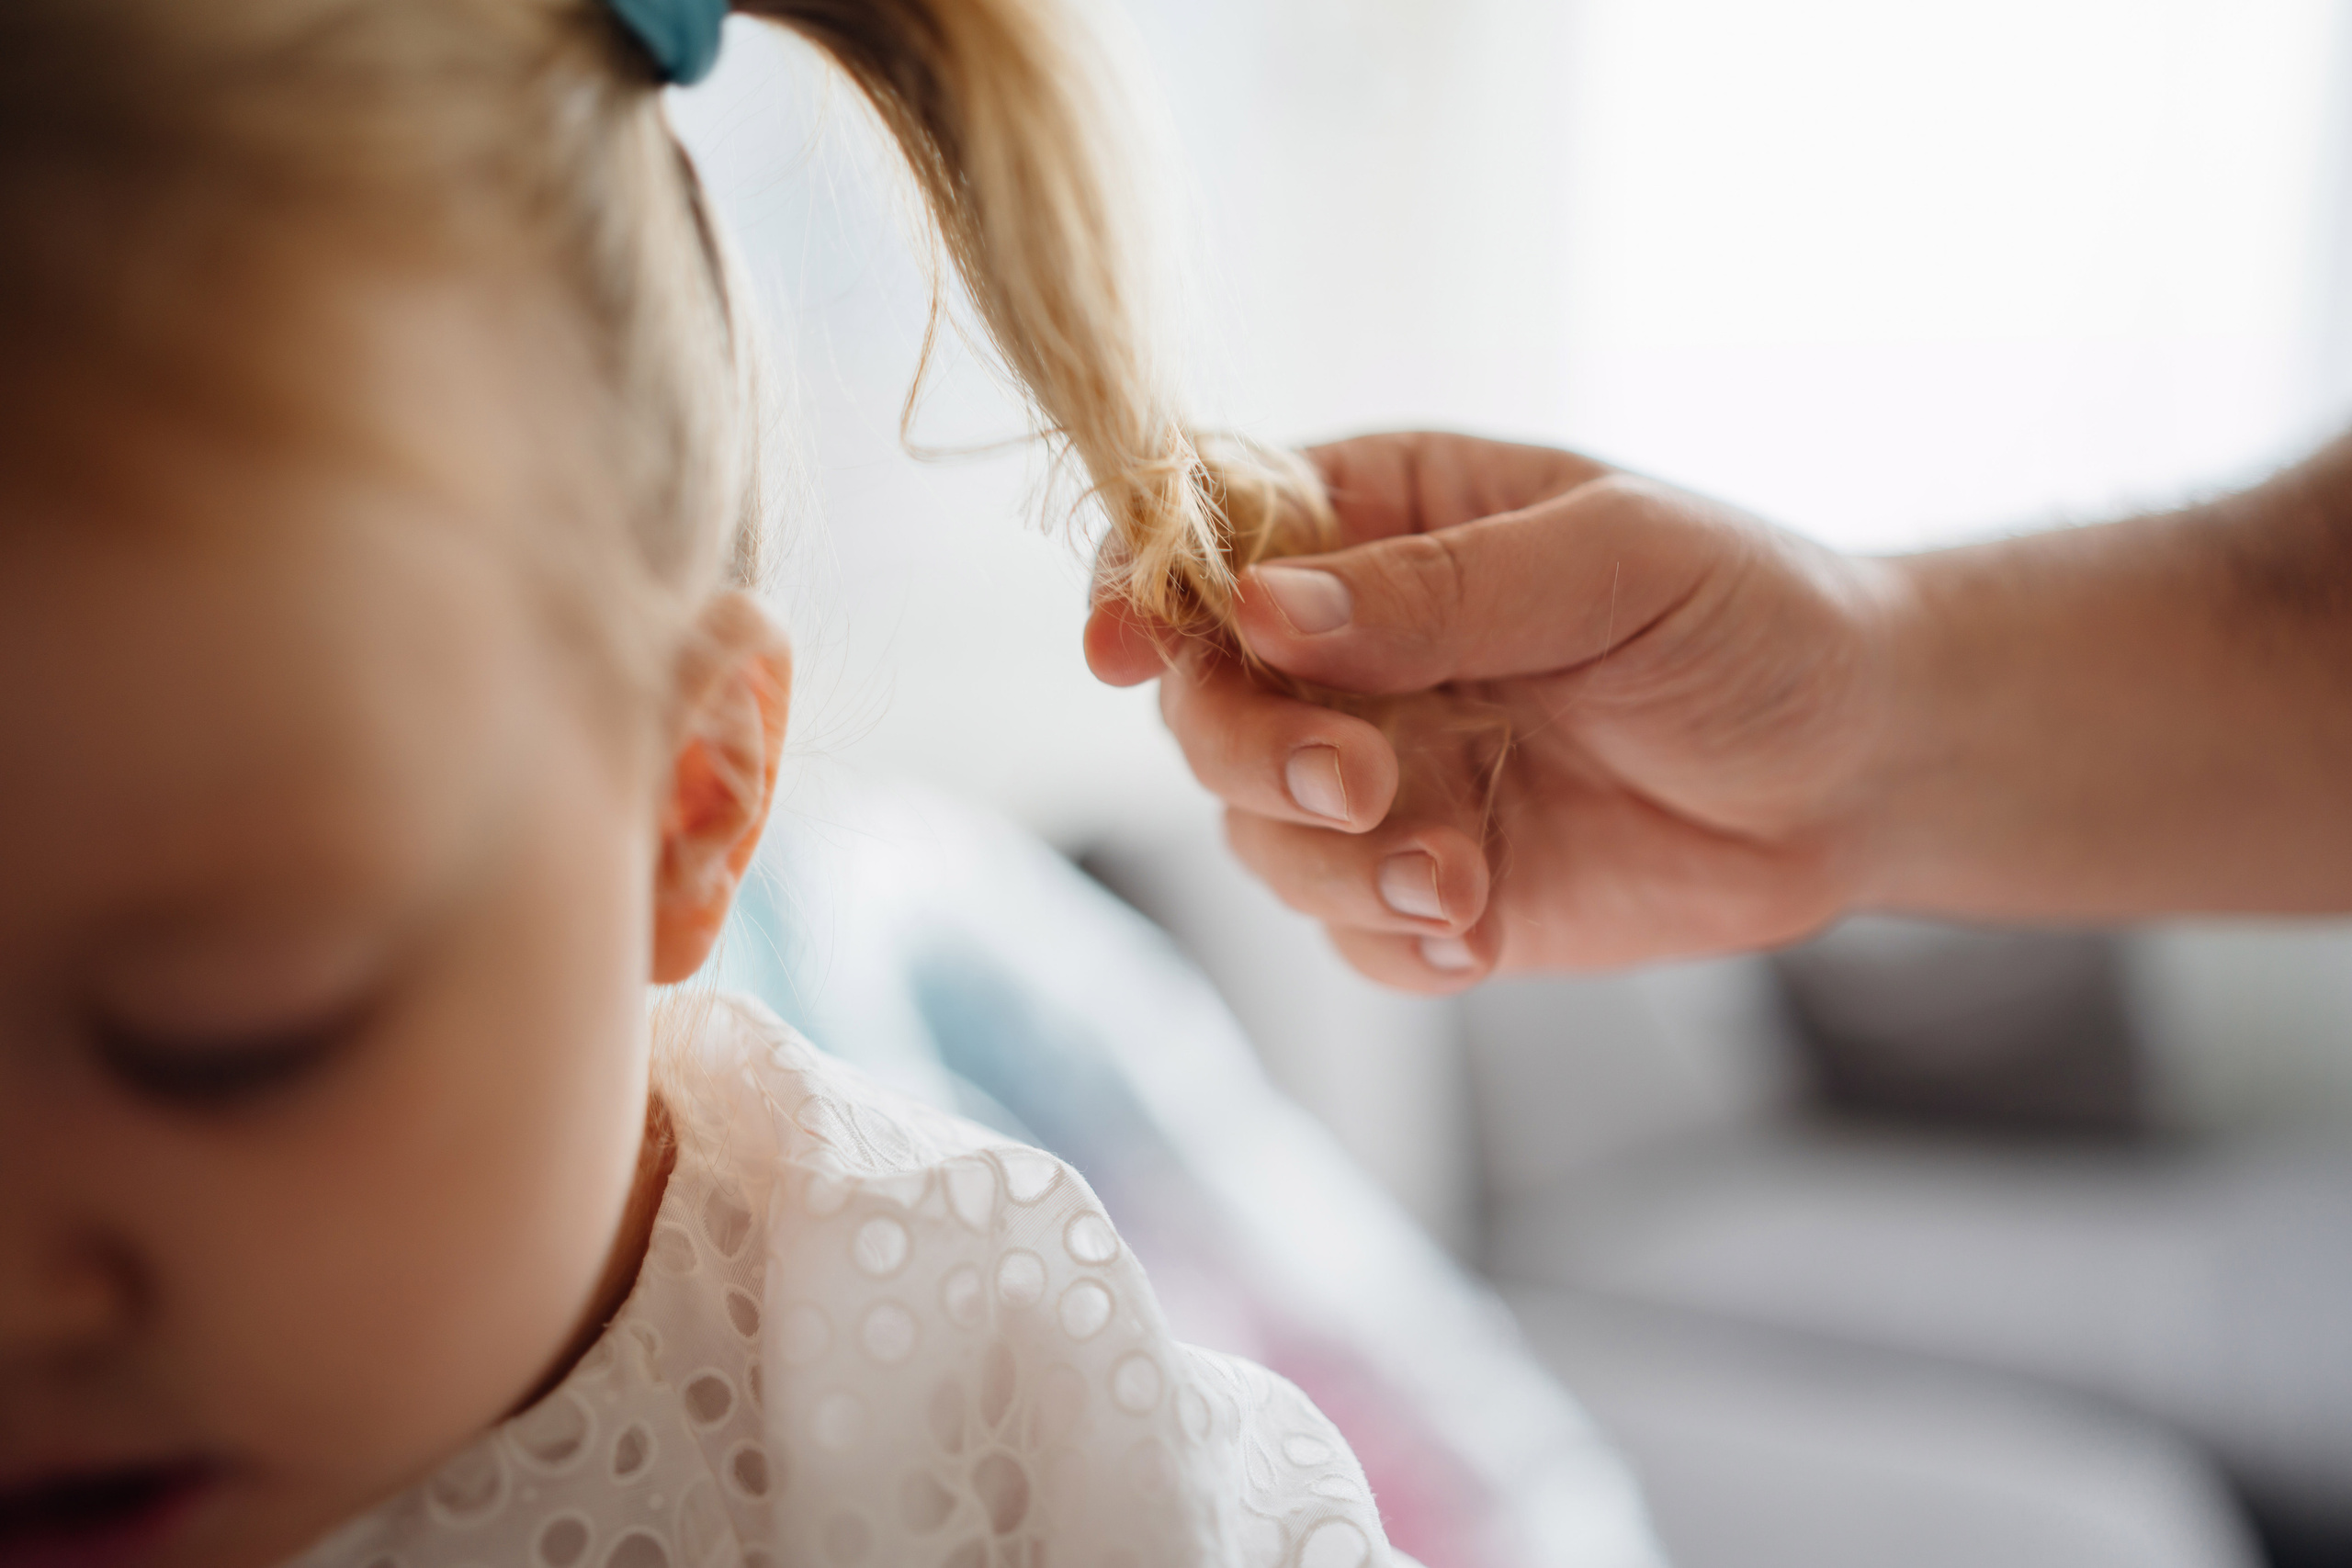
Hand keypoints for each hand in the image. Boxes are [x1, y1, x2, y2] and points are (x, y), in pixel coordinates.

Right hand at [1086, 432, 1903, 989]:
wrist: (1862, 765)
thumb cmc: (1748, 615)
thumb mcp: (1611, 562)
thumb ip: (1438, 587)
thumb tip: (1261, 613)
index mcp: (1381, 523)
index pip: (1209, 541)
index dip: (1142, 587)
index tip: (1123, 645)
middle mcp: (1357, 652)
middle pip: (1204, 702)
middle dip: (1250, 750)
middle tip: (1360, 779)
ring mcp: (1390, 775)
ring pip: (1258, 830)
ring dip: (1329, 862)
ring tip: (1453, 875)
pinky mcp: (1433, 885)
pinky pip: (1345, 929)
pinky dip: (1387, 936)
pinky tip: (1479, 928)